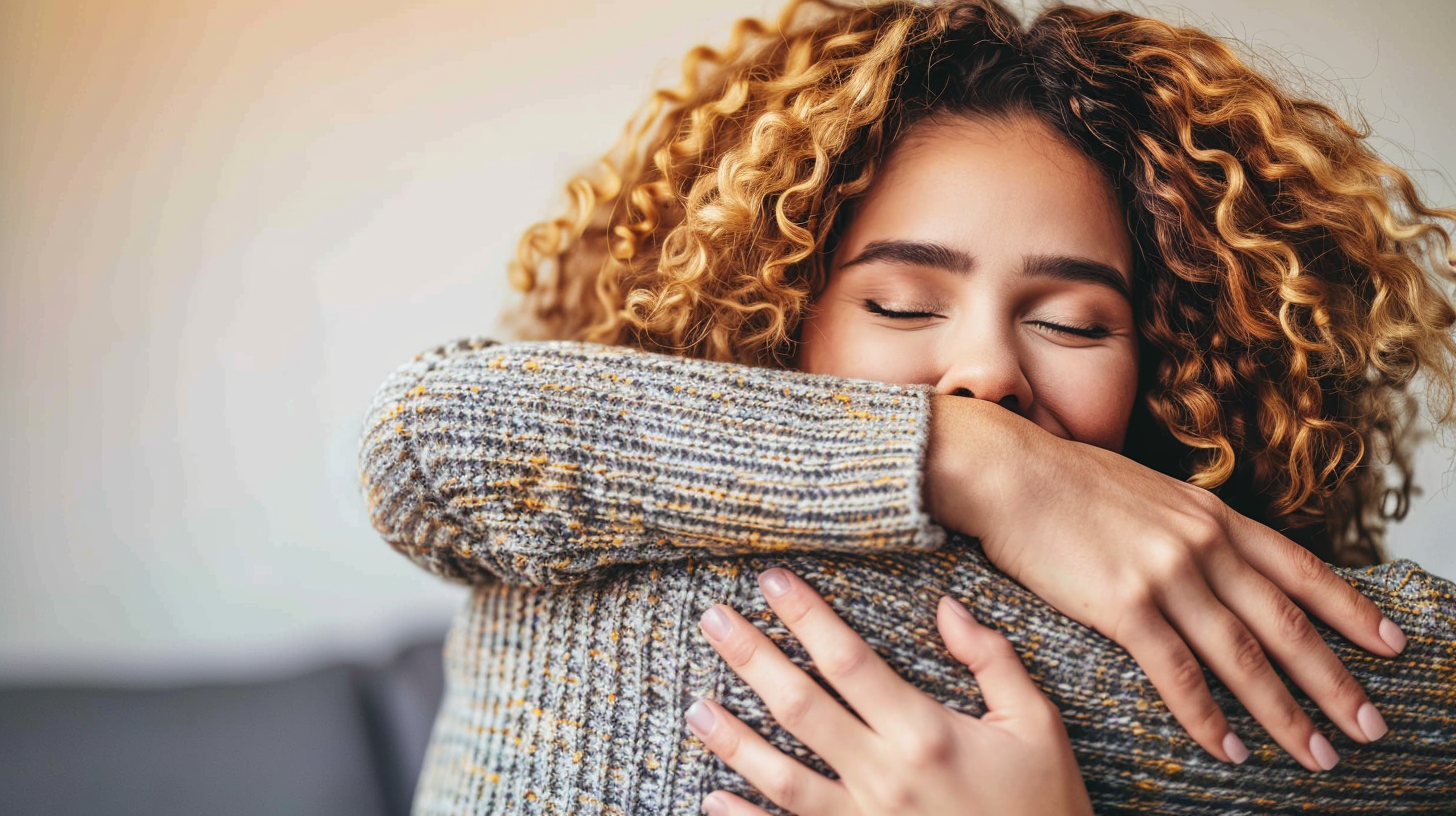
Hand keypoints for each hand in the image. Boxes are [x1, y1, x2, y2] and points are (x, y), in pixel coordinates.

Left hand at [688, 568, 1093, 815]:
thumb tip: (947, 605)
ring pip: (781, 776)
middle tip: (712, 619)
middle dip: (751, 657)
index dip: (805, 616)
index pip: (848, 660)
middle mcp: (885, 776)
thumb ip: (992, 661)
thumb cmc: (1046, 803)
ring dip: (732, 739)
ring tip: (694, 705)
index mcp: (926, 732)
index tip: (771, 581)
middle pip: (801, 707)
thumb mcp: (1038, 726)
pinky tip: (711, 798)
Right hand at [925, 396, 1402, 770]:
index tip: (1391, 645)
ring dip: (1285, 713)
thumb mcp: (1153, 494)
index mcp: (1213, 516)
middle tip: (1369, 727)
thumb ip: (1194, 529)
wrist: (1011, 473)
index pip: (1302, 570)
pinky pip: (1177, 674)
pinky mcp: (1123, 605)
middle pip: (1285, 625)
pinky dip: (1208, 718)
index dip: (1352, 611)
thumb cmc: (1069, 484)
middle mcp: (1203, 544)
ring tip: (1317, 754)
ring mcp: (1166, 575)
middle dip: (1334, 682)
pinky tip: (1231, 749)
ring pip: (1242, 658)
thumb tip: (1222, 562)